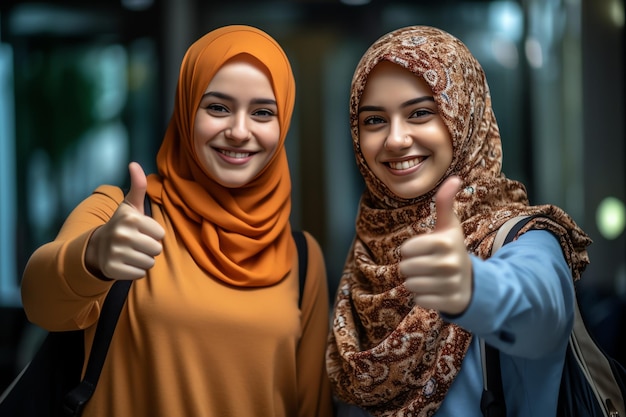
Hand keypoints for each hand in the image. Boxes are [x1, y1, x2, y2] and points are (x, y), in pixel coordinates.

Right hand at [85, 162, 164, 279]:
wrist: (97, 247)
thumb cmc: (122, 224)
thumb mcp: (130, 205)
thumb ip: (138, 186)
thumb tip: (134, 163)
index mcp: (131, 219)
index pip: (161, 234)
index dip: (153, 234)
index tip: (141, 231)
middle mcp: (122, 235)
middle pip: (157, 249)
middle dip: (150, 248)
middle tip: (136, 243)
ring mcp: (116, 253)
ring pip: (149, 263)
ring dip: (144, 260)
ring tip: (131, 252)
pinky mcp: (113, 270)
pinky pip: (140, 274)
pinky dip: (135, 271)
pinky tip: (125, 262)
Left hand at [400, 176, 472, 314]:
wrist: (473, 281)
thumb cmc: (452, 249)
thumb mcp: (449, 226)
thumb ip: (445, 203)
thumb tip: (454, 178)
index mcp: (444, 242)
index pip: (405, 249)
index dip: (410, 250)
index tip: (423, 250)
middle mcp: (449, 264)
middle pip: (405, 268)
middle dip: (411, 267)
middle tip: (425, 265)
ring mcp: (450, 284)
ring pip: (410, 285)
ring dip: (416, 282)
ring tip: (430, 277)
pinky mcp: (449, 302)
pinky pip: (419, 300)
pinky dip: (423, 297)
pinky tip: (435, 291)